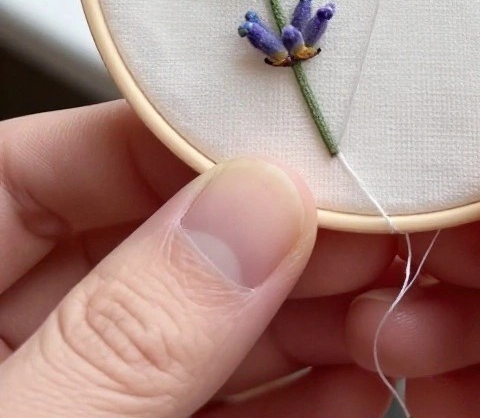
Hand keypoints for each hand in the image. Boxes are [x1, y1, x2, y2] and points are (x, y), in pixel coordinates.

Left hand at [0, 102, 394, 416]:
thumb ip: (126, 338)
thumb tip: (258, 213)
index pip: (60, 164)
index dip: (180, 143)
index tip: (293, 147)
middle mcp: (10, 326)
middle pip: (149, 243)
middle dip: (270, 242)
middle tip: (371, 232)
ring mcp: (64, 395)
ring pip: (193, 329)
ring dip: (301, 321)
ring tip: (386, 303)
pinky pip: (206, 409)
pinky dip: (284, 399)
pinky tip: (352, 380)